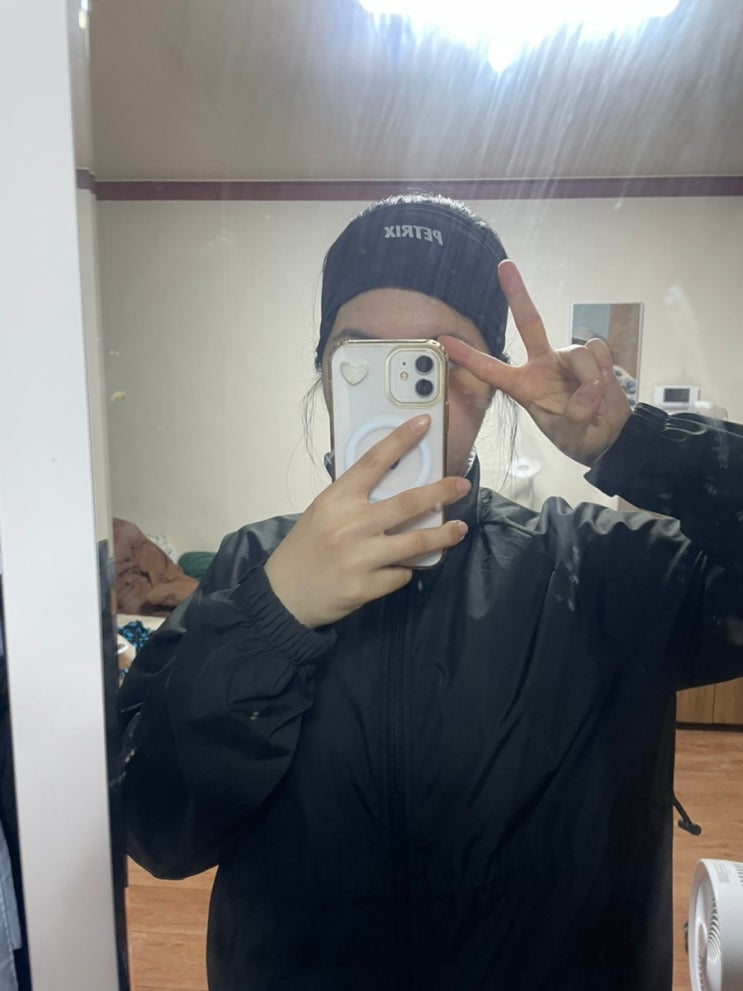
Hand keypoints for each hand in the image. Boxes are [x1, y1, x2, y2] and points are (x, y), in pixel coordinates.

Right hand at [264, 416, 470, 627]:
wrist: (283, 595)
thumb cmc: (305, 548)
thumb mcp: (322, 512)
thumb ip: (353, 499)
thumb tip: (395, 485)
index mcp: (336, 500)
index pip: (373, 462)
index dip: (401, 440)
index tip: (424, 423)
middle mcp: (350, 525)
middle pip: (407, 502)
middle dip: (441, 491)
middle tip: (462, 485)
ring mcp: (359, 557)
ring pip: (415, 542)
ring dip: (442, 535)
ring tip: (459, 529)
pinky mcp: (365, 587)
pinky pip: (401, 574)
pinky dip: (404, 570)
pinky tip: (400, 568)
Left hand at [440, 260, 631, 465]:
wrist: (608, 435)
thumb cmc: (578, 436)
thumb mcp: (570, 436)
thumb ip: (575, 416)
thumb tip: (588, 389)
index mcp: (525, 387)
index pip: (491, 369)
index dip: (469, 356)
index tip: (445, 341)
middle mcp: (543, 364)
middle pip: (529, 323)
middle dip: (518, 294)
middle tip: (505, 266)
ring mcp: (567, 357)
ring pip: (578, 353)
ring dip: (590, 379)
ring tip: (594, 402)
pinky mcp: (592, 355)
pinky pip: (599, 352)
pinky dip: (605, 373)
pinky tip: (605, 389)